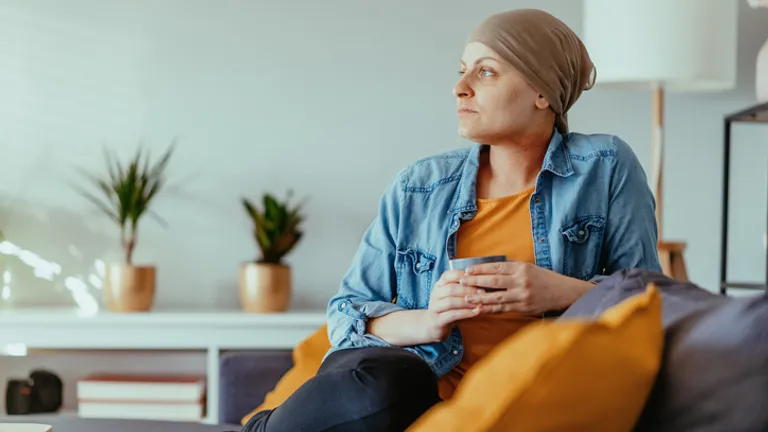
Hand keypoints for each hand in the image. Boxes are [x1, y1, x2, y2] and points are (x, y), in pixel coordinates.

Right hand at [423, 270, 480, 342]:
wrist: (434, 326)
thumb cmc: (448, 309)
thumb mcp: (454, 296)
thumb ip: (463, 288)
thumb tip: (482, 281)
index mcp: (439, 285)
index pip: (448, 275)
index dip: (462, 276)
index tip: (476, 278)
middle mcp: (435, 294)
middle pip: (451, 288)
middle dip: (468, 290)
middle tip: (482, 292)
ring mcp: (434, 308)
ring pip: (451, 302)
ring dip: (467, 303)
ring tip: (480, 303)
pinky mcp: (437, 321)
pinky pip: (452, 315)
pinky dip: (465, 313)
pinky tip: (476, 312)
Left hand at [459, 261, 592, 314]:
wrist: (563, 292)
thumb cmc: (543, 278)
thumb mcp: (528, 267)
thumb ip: (510, 267)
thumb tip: (489, 266)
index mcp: (521, 268)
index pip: (496, 267)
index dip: (480, 269)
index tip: (467, 270)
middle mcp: (521, 281)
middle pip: (494, 281)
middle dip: (476, 282)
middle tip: (461, 281)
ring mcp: (522, 296)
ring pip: (496, 298)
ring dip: (479, 298)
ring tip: (466, 298)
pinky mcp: (523, 308)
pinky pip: (503, 309)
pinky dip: (490, 309)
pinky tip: (479, 309)